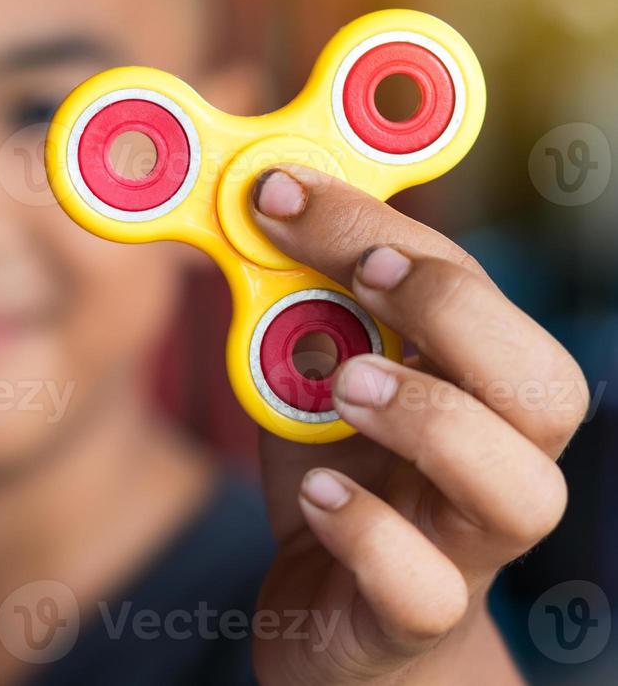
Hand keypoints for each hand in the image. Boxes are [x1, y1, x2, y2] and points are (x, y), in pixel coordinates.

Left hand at [247, 164, 588, 685]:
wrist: (331, 601)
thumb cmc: (335, 468)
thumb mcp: (313, 374)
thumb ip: (301, 304)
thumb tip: (262, 206)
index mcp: (468, 378)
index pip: (464, 283)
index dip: (382, 230)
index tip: (289, 194)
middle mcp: (492, 454)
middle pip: (547, 384)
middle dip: (452, 312)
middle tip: (361, 281)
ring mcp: (464, 542)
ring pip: (521, 491)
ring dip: (430, 419)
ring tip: (344, 386)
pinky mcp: (415, 616)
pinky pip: (427, 587)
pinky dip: (371, 533)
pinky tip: (319, 495)